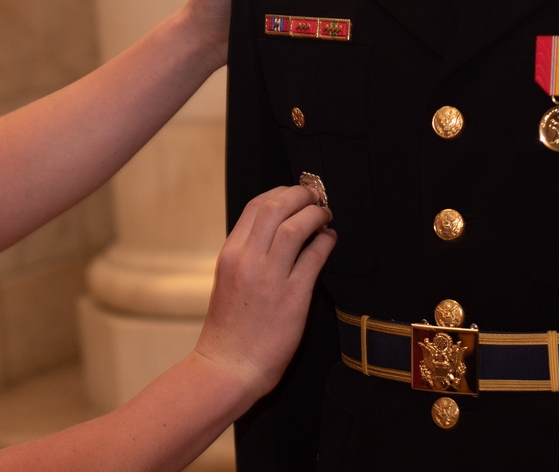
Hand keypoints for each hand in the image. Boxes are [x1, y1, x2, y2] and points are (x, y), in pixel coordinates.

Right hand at [193, 185, 335, 398]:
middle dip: (301, 195)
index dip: (281, 192)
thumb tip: (274, 232)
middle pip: (276, 206)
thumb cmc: (229, 328)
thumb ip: (246, 254)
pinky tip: (330, 240)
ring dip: (316, 214)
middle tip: (315, 196)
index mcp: (230, 253)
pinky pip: (314, 257)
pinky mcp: (292, 296)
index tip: (296, 193)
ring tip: (325, 215)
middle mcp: (247, 259)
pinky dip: (326, 242)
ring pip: (296, 226)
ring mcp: (269, 277)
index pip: (256, 206)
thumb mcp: (228, 280)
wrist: (228, 365)